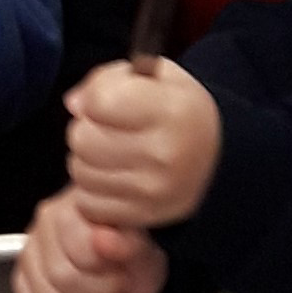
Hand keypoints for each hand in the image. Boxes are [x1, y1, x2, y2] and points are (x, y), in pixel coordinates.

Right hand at [13, 191, 165, 292]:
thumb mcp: (143, 248)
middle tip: (117, 292)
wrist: (126, 266)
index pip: (81, 251)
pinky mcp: (23, 286)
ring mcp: (29, 258)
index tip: (125, 275)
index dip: (109, 273)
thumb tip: (103, 240)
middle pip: (62, 278)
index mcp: (72, 210)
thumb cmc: (131, 254)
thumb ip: (126, 242)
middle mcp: (43, 228)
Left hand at [63, 60, 220, 228]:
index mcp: (172, 111)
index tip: (108, 101)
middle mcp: (164, 153)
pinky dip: (91, 190)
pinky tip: (113, 177)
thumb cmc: (177, 112)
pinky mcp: (141, 216)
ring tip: (111, 152)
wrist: (216, 160)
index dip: (95, 96)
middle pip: (82, 138)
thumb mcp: (156, 76)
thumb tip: (75, 104)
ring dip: (86, 160)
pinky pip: (87, 202)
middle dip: (86, 128)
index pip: (99, 101)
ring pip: (80, 171)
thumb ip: (108, 79)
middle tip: (107, 129)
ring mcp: (153, 190)